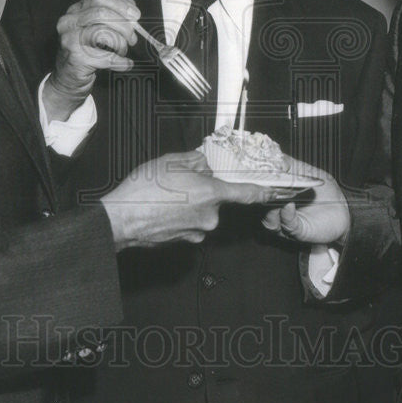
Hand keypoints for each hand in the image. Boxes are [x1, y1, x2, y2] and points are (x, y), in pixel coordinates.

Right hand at [43, 0, 139, 119]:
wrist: (70, 77)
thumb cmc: (88, 50)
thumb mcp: (99, 28)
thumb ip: (115, 13)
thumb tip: (131, 6)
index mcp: (77, 9)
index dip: (120, 3)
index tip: (135, 15)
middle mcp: (70, 20)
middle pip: (102, 12)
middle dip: (123, 25)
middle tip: (132, 38)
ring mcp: (70, 38)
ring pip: (103, 33)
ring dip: (121, 44)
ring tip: (124, 51)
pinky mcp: (75, 57)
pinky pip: (105, 56)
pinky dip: (120, 61)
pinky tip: (125, 64)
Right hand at [102, 151, 290, 248]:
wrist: (120, 220)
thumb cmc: (144, 190)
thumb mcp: (171, 161)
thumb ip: (196, 160)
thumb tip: (205, 164)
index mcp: (212, 194)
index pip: (248, 194)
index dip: (266, 192)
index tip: (280, 191)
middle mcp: (210, 217)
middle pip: (217, 200)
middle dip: (204, 190)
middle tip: (180, 183)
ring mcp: (197, 232)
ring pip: (202, 212)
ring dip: (191, 203)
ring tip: (166, 196)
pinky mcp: (184, 242)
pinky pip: (189, 224)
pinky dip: (180, 216)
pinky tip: (163, 209)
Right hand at [261, 158, 349, 245]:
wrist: (344, 210)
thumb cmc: (324, 191)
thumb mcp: (305, 172)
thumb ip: (288, 164)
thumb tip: (272, 152)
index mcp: (275, 196)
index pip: (259, 190)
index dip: (255, 181)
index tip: (254, 170)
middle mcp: (276, 211)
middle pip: (260, 205)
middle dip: (261, 193)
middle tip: (264, 181)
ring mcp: (285, 223)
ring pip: (269, 219)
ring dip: (271, 206)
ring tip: (278, 193)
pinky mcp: (297, 231)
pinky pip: (287, 225)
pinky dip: (286, 214)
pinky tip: (289, 204)